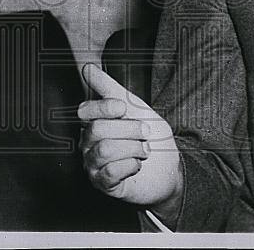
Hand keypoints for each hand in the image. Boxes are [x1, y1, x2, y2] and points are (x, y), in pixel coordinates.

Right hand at [77, 64, 182, 216]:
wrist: (168, 168)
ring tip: (143, 151)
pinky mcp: (103, 184)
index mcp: (94, 121)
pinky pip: (111, 172)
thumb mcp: (134, 107)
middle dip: (129, 130)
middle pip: (97, 130)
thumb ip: (110, 88)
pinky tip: (137, 165)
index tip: (123, 108)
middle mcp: (88, 143)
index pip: (85, 111)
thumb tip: (88, 69)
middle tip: (145, 134)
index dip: (104, 107)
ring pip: (105, 150)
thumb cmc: (149, 136)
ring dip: (133, 148)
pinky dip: (131, 165)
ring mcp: (93, 164)